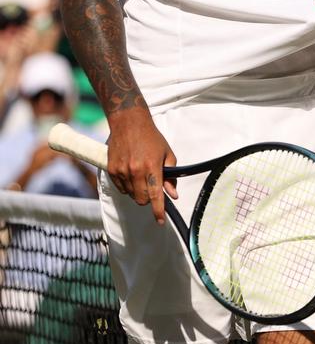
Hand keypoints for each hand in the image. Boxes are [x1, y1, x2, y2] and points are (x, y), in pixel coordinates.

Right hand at [107, 110, 177, 224]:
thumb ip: (171, 176)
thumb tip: (173, 195)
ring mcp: (121, 171)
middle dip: (148, 199)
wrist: (129, 122)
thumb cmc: (151, 137)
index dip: (158, 211)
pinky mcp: (111, 169)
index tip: (160, 221)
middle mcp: (135, 171)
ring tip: (140, 174)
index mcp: (151, 167)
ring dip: (137, 191)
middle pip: (141, 200)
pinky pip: (120, 188)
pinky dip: (127, 186)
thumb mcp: (166, 153)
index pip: (155, 195)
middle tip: (151, 187)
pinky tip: (130, 173)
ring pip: (130, 195)